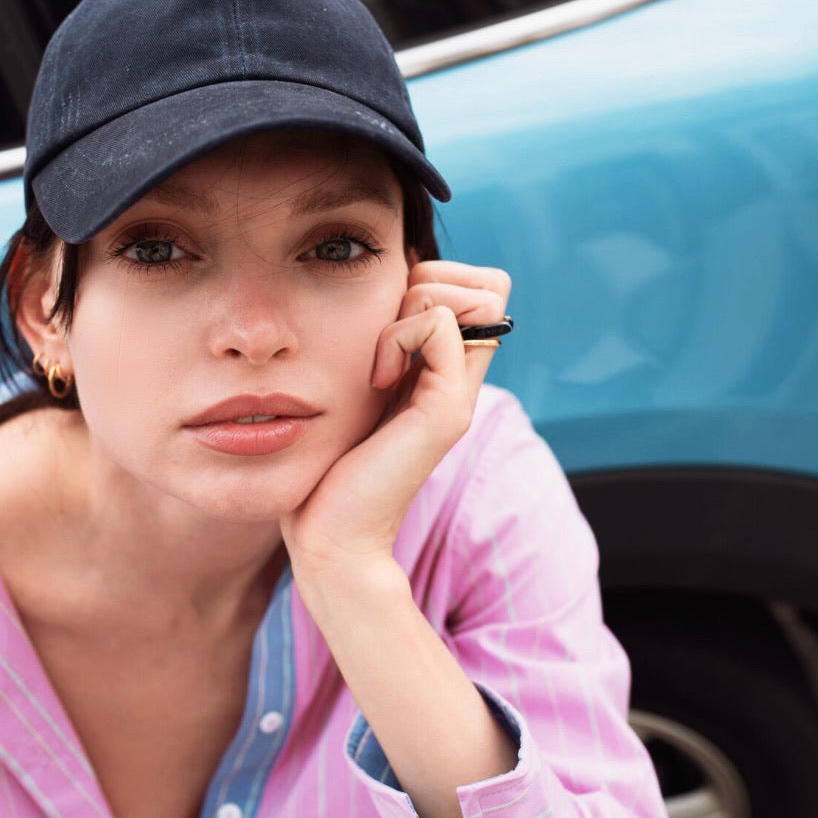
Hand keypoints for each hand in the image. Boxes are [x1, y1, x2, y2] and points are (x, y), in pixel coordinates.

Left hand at [281, 259, 510, 578]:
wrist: (332, 538)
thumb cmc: (326, 470)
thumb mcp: (350, 392)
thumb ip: (372, 353)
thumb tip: (369, 294)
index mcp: (441, 375)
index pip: (477, 291)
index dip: (437, 280)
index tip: (387, 318)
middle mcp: (460, 383)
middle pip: (491, 287)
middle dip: (435, 279)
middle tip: (390, 325)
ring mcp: (458, 397)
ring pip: (477, 296)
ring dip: (417, 303)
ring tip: (380, 357)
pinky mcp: (446, 412)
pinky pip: (441, 325)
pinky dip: (401, 333)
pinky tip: (376, 378)